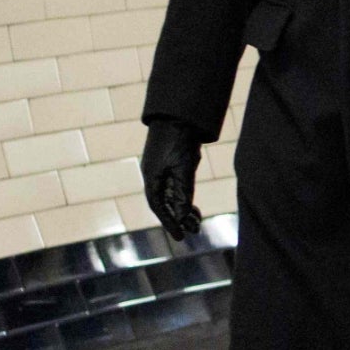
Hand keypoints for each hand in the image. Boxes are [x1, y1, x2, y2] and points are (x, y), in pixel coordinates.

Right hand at [141, 119, 204, 239]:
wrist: (179, 113)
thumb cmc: (178, 140)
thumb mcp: (183, 168)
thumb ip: (183, 193)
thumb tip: (183, 217)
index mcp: (152, 177)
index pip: (159, 206)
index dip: (169, 222)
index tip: (180, 237)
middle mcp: (155, 174)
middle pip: (166, 202)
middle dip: (179, 217)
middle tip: (194, 230)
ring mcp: (164, 168)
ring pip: (173, 195)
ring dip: (184, 208)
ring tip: (198, 220)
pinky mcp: (174, 162)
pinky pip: (178, 185)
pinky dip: (186, 195)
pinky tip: (194, 203)